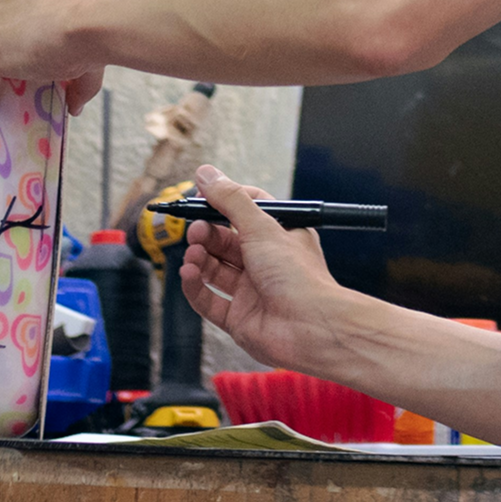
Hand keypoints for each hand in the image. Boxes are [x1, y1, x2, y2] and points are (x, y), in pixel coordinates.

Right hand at [176, 166, 364, 374]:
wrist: (312, 327)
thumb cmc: (299, 277)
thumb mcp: (263, 227)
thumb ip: (231, 200)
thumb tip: (207, 174)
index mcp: (281, 237)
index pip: (248, 212)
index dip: (225, 203)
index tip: (203, 195)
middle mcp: (267, 263)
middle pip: (226, 242)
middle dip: (207, 233)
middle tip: (194, 229)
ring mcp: (252, 292)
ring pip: (215, 270)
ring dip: (199, 258)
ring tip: (193, 253)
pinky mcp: (240, 319)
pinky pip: (208, 300)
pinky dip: (195, 286)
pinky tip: (189, 274)